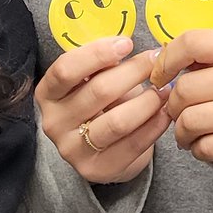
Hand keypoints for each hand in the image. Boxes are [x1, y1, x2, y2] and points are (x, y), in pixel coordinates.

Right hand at [36, 38, 171, 183]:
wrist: (97, 149)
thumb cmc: (96, 103)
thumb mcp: (89, 80)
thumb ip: (101, 66)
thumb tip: (128, 46)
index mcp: (47, 93)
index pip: (66, 69)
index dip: (97, 53)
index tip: (127, 42)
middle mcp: (54, 122)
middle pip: (98, 92)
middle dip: (133, 72)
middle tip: (156, 62)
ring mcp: (73, 150)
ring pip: (117, 122)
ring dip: (147, 101)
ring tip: (164, 89)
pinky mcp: (97, 170)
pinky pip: (132, 145)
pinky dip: (154, 126)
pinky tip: (165, 112)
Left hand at [151, 31, 212, 171]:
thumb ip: (202, 56)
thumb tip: (159, 60)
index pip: (194, 42)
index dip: (166, 61)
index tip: (160, 77)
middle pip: (187, 87)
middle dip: (173, 104)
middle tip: (178, 112)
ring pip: (191, 119)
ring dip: (181, 130)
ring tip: (188, 130)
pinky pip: (206, 147)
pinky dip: (197, 149)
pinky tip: (205, 144)